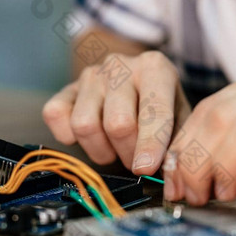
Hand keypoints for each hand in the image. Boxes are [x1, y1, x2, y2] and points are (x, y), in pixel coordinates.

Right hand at [43, 51, 190, 173]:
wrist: (135, 80)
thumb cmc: (160, 105)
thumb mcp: (181, 116)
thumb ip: (178, 142)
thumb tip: (170, 170)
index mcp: (155, 68)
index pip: (153, 110)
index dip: (150, 144)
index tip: (145, 168)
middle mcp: (120, 65)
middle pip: (118, 123)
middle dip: (128, 153)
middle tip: (135, 160)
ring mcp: (90, 76)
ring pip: (85, 125)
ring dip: (101, 150)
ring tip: (115, 149)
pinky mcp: (66, 88)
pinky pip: (55, 116)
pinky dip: (69, 136)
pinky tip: (91, 137)